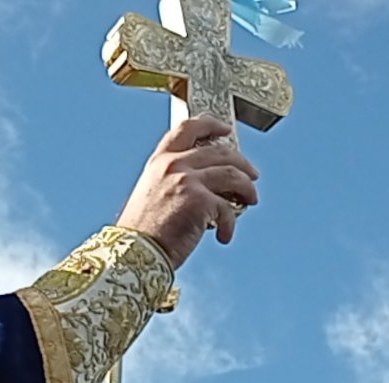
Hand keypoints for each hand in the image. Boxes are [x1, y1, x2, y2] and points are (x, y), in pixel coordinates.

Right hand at [115, 117, 259, 268]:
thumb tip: (210, 183)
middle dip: (242, 163)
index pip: (188, 128)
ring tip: (251, 200)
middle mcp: (173, 164)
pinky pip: (229, 208)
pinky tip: (224, 235)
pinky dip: (231, 224)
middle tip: (252, 176)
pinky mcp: (199, 201)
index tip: (226, 130)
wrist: (136, 253)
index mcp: (160, 160)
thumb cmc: (144, 232)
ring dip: (247, 188)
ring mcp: (187, 180)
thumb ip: (175, 179)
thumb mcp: (153, 192)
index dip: (211, 125)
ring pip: (233, 175)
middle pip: (220, 151)